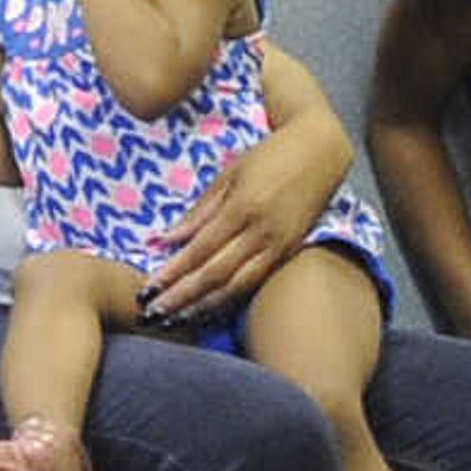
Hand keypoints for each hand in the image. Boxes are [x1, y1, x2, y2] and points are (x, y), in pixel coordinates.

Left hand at [142, 118, 343, 324]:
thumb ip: (199, 211)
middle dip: (183, 297)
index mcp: (243, 207)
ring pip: (237, 286)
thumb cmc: (270, 155)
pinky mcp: (290, 253)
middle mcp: (262, 232)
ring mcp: (279, 246)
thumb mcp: (229, 175)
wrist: (322, 150)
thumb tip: (165, 239)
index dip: (173, 272)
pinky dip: (230, 299)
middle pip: (216, 275)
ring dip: (204, 306)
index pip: (201, 250)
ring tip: (177, 319)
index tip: (149, 288)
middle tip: (154, 313)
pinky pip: (256, 283)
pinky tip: (209, 310)